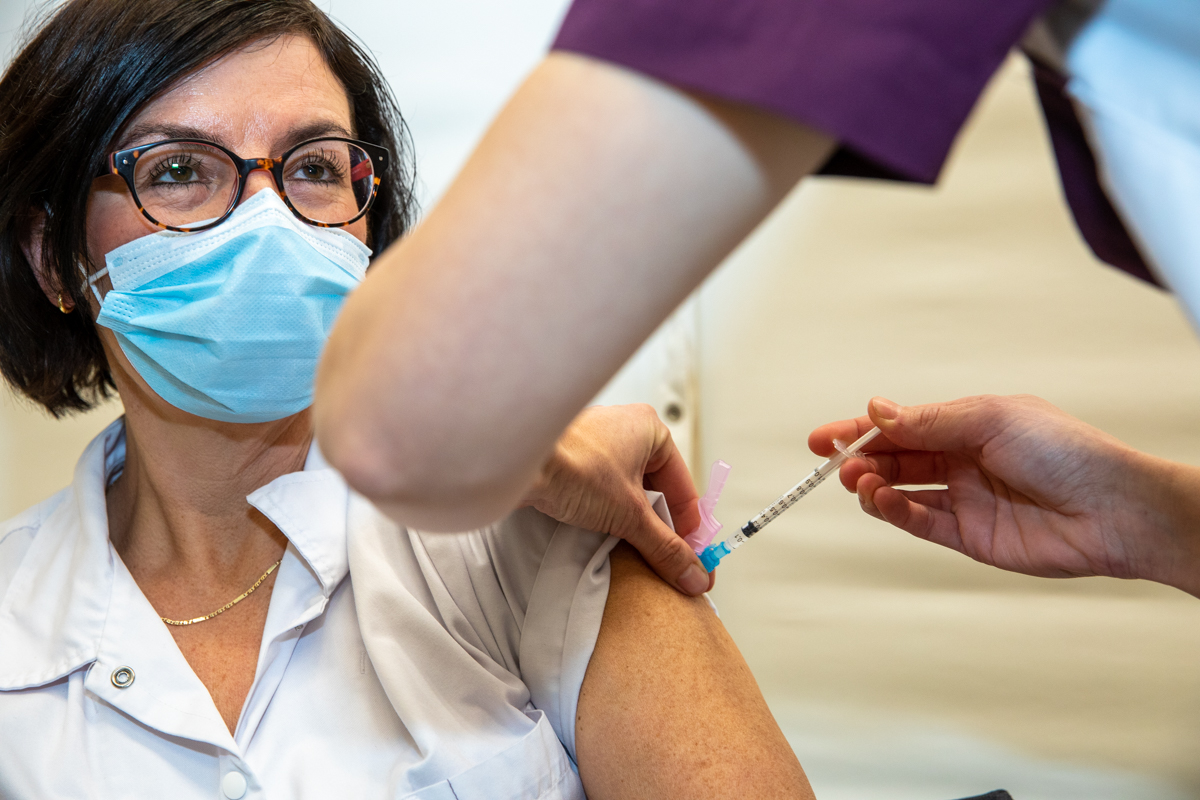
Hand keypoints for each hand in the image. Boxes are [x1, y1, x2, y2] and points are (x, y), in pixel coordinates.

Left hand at [522, 404, 713, 595]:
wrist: (516, 463)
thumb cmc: (573, 468)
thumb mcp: (629, 515)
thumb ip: (665, 548)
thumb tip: (693, 574)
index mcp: (650, 429)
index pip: (682, 486)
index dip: (689, 528)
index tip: (692, 559)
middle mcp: (625, 429)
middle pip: (655, 490)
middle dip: (659, 527)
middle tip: (664, 561)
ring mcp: (596, 442)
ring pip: (628, 491)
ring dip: (632, 521)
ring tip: (632, 548)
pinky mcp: (572, 458)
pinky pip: (602, 490)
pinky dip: (607, 512)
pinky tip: (603, 533)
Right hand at [809, 395, 1199, 594]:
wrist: (1110, 509)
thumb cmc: (1067, 453)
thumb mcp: (990, 419)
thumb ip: (928, 421)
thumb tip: (878, 410)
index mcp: (970, 425)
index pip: (903, 425)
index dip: (860, 430)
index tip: (825, 437)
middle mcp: (964, 460)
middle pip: (896, 458)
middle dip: (861, 459)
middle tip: (837, 463)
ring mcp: (966, 499)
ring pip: (903, 491)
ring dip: (874, 485)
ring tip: (860, 482)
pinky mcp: (970, 536)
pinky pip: (921, 522)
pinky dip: (896, 512)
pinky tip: (882, 502)